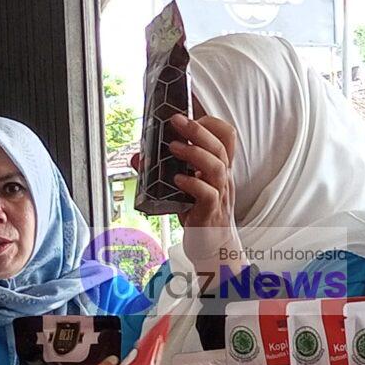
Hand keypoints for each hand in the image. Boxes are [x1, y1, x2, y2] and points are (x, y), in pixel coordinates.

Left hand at [166, 113, 245, 268]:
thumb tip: (137, 157)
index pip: (226, 136)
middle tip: (175, 120)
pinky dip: (192, 183)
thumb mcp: (182, 188)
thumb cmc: (200, 214)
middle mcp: (223, 178)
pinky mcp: (211, 213)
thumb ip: (162, 171)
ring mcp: (219, 195)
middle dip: (197, 129)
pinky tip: (177, 180)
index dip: (210, 122)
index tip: (188, 115)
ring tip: (172, 147)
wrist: (214, 249)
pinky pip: (208, 194)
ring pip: (217, 167)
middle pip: (220, 146)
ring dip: (194, 153)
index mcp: (219, 167)